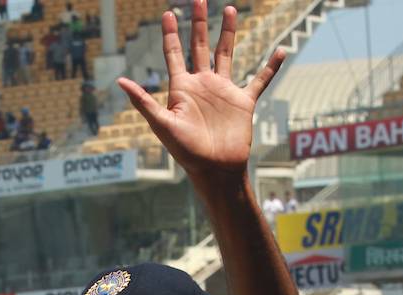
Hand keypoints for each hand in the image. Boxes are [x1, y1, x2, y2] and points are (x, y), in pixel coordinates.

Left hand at [116, 0, 283, 180]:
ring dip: (228, 33)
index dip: (171, 34)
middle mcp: (202, 84)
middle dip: (198, 23)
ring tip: (230, 10)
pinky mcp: (243, 101)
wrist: (214, 169)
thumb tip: (120, 81)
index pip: (174, 53)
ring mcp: (223, 91)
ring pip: (226, 54)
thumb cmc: (185, 151)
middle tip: (199, 0)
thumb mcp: (162, 124)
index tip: (168, 13)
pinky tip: (281, 51)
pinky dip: (271, 66)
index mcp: (182, 87)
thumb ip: (143, 101)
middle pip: (200, 46)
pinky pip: (260, 80)